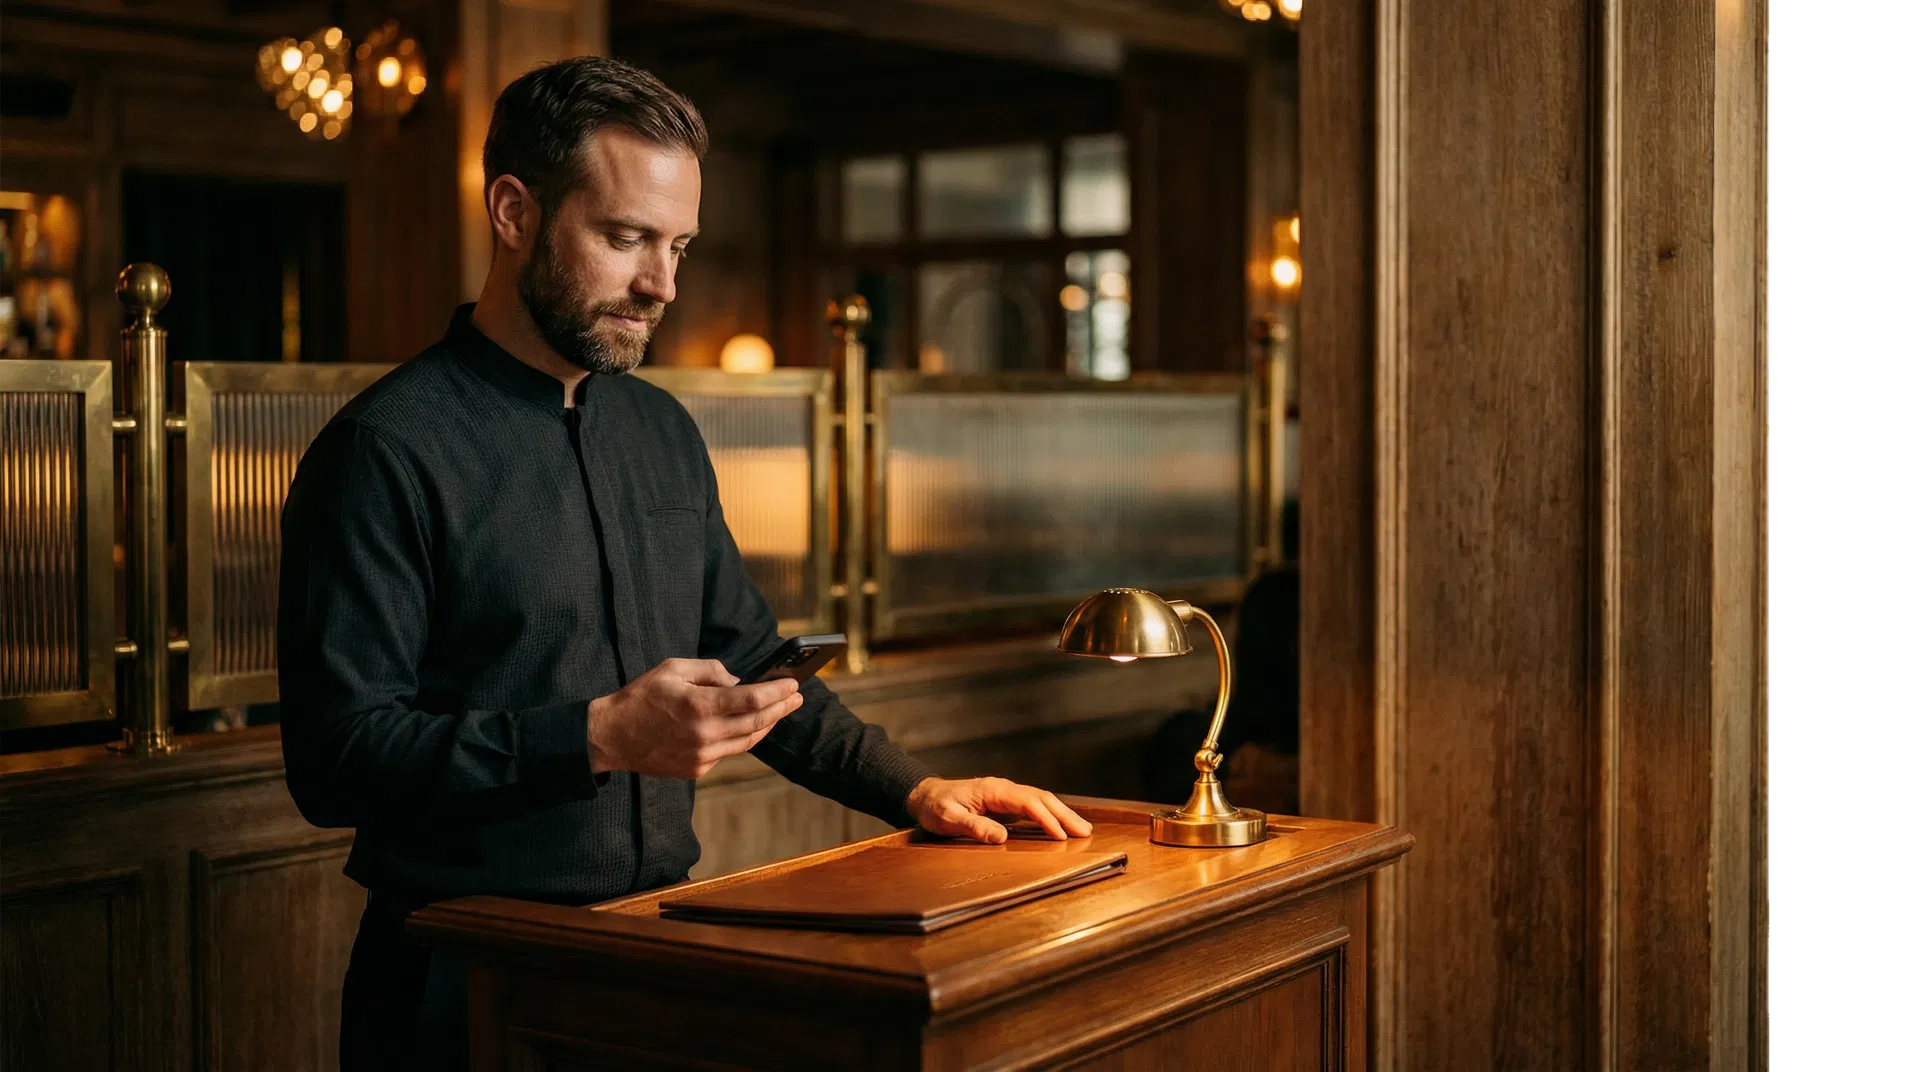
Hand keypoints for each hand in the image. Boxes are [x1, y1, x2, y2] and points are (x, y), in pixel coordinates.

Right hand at [587, 658, 803, 778]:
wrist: (611, 737)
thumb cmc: (641, 697)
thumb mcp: (673, 668)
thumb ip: (710, 671)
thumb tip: (738, 681)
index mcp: (698, 706)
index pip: (750, 699)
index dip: (776, 692)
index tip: (793, 684)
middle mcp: (704, 734)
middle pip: (756, 723)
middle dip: (780, 709)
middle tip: (796, 697)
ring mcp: (701, 756)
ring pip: (746, 742)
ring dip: (767, 725)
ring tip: (780, 710)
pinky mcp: (696, 769)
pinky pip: (728, 752)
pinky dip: (742, 737)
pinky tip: (749, 725)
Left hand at [904, 777, 1094, 844]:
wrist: (924, 795)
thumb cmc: (934, 807)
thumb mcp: (948, 819)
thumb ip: (974, 826)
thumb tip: (1001, 837)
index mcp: (992, 790)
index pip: (1027, 802)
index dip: (1046, 818)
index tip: (1061, 835)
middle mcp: (1003, 788)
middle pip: (1041, 798)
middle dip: (1064, 814)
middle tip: (1085, 832)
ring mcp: (1005, 794)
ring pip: (1040, 800)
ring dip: (1061, 814)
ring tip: (1081, 829)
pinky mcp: (1004, 802)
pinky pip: (1032, 806)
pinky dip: (1050, 814)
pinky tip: (1060, 825)